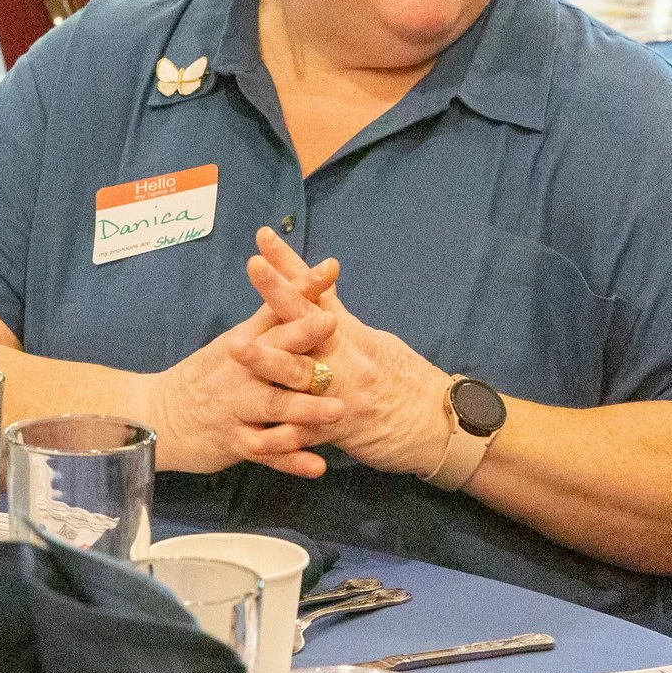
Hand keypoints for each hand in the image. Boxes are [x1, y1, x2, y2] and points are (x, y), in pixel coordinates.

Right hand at [142, 272, 342, 479]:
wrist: (158, 416)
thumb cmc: (207, 376)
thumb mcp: (236, 340)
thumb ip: (273, 315)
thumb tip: (307, 278)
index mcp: (245, 344)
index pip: (276, 311)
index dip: (302, 291)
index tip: (329, 269)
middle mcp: (241, 373)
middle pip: (272, 353)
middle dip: (301, 340)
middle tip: (334, 325)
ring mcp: (236, 408)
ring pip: (271, 406)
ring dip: (304, 409)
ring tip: (337, 411)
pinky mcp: (234, 443)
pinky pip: (265, 453)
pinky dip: (290, 461)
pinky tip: (317, 466)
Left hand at [242, 229, 453, 475]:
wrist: (438, 427)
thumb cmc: (406, 382)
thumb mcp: (375, 344)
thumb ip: (340, 323)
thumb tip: (316, 293)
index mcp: (350, 335)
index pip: (316, 291)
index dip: (290, 265)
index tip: (263, 236)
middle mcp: (345, 358)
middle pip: (306, 321)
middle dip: (277, 293)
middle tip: (252, 266)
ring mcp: (341, 392)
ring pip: (299, 373)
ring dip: (266, 360)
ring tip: (234, 347)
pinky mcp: (338, 430)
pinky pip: (305, 433)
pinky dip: (279, 436)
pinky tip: (251, 434)